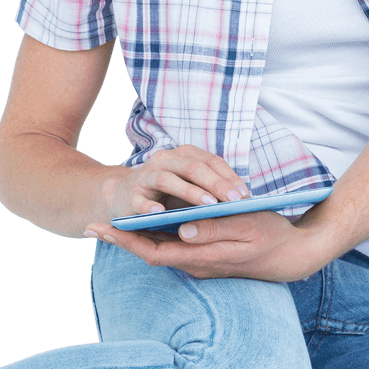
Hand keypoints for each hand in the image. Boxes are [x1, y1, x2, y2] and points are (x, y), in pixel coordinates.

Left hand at [84, 204, 321, 282]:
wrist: (293, 256)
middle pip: (149, 254)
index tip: (101, 229)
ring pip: (159, 251)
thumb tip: (183, 230)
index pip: (153, 253)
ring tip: (111, 223)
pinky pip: (172, 249)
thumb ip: (214, 229)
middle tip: (93, 225)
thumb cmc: (272, 236)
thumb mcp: (246, 227)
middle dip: (121, 241)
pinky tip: (145, 224)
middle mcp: (196, 264)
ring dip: (136, 239)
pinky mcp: (205, 256)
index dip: (125, 242)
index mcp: (202, 257)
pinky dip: (155, 237)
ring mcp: (200, 263)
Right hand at [97, 144, 250, 221]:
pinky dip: (150, 206)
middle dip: (216, 183)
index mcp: (183, 155)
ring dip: (190, 192)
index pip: (210, 160)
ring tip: (209, 205)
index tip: (245, 194)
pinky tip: (162, 213)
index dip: (229, 176)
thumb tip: (243, 198)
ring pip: (169, 179)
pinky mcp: (130, 195)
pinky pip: (140, 200)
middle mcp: (165, 160)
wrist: (123, 195)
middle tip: (234, 200)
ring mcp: (146, 176)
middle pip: (193, 167)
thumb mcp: (190, 185)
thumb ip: (211, 187)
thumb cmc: (166, 193)